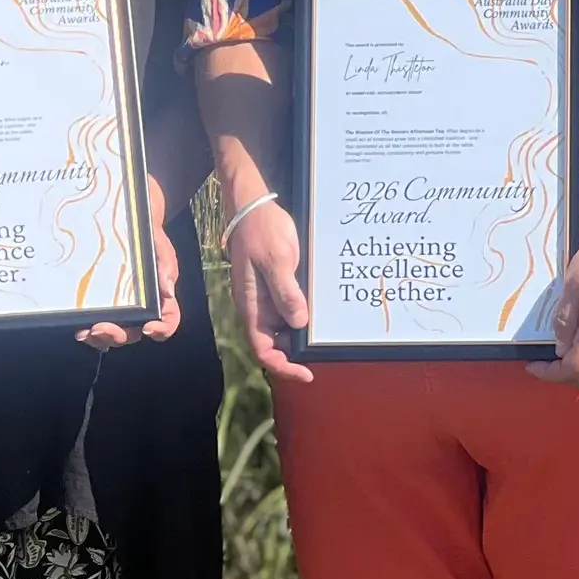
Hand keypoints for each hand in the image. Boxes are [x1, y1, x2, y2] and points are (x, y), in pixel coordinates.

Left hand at [79, 177, 184, 349]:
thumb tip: (167, 291)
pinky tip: (75, 325)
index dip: (162, 329)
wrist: (126, 211)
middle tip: (102, 328)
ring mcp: (119, 304)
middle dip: (118, 336)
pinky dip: (86, 327)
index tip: (149, 328)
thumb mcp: (158, 240)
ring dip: (100, 338)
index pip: (168, 319)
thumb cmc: (146, 228)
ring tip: (85, 331)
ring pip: (114, 332)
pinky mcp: (98, 300)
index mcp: (160, 294)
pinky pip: (94, 321)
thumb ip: (165, 263)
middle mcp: (140, 304)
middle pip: (134, 332)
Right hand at [224, 193, 311, 383]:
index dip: (283, 366)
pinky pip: (290, 306)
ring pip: (284, 326)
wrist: (253, 206)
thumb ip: (286, 292)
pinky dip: (304, 314)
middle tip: (323, 351)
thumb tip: (298, 323)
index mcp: (252, 306)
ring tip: (326, 334)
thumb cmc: (261, 230)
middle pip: (274, 343)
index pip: (263, 349)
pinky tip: (321, 310)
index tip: (306, 372)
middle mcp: (258, 306)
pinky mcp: (276, 284)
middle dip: (296, 353)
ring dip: (302, 333)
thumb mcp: (276, 260)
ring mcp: (266, 296)